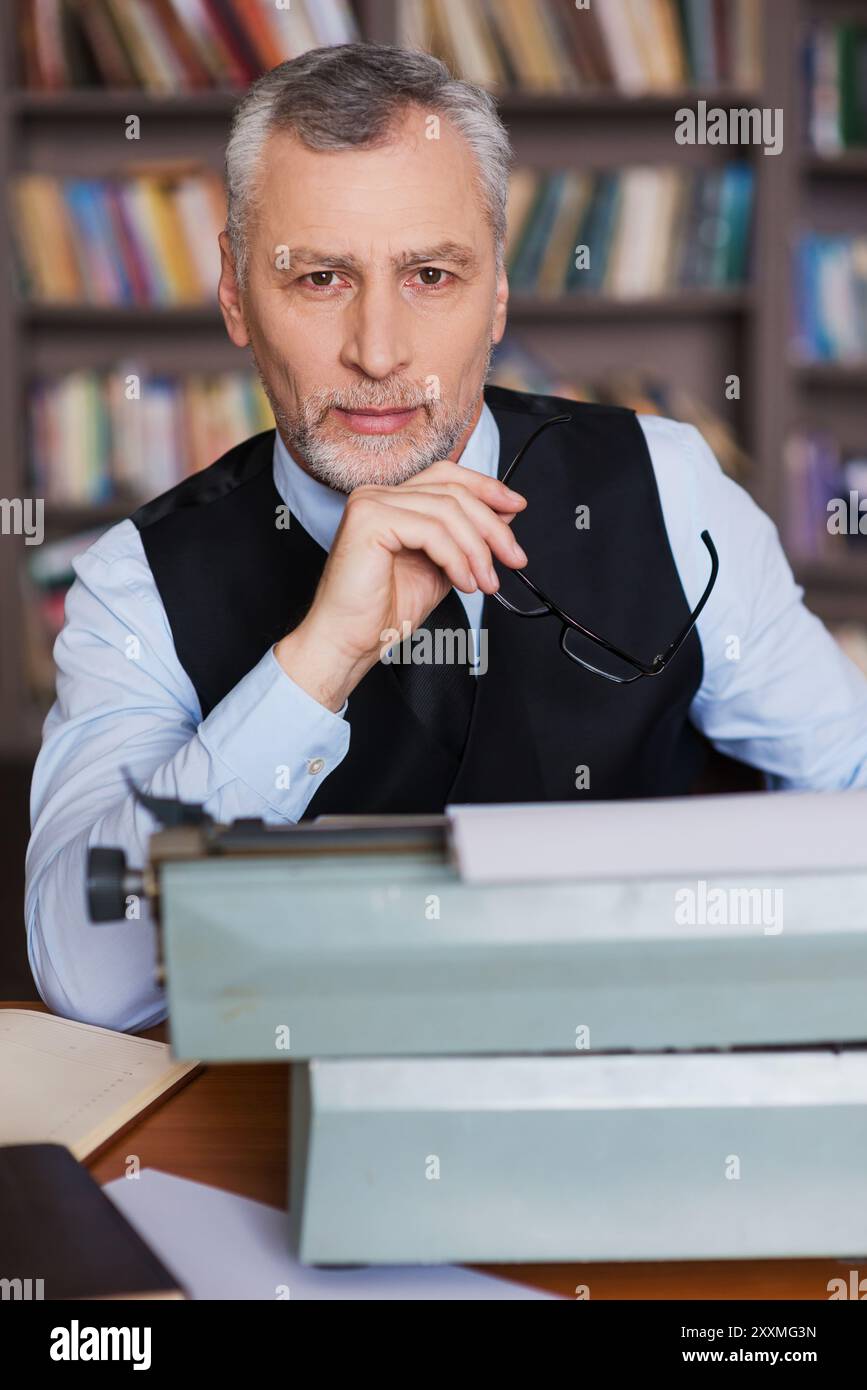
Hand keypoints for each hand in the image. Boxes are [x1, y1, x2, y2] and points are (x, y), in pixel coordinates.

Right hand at [274, 460, 527, 710]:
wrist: (350, 641)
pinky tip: (463, 583)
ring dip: (478, 550)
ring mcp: (371, 503)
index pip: (447, 475)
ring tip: (486, 582)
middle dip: (492, 527)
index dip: (486, 487)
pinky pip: (432, 530)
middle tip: (514, 559)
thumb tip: (505, 512)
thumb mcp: (442, 567)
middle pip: (453, 491)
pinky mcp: (369, 520)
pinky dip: (457, 558)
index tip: (516, 507)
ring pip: (448, 510)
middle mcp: (378, 494)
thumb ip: (466, 538)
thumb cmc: (385, 610)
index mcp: (392, 500)